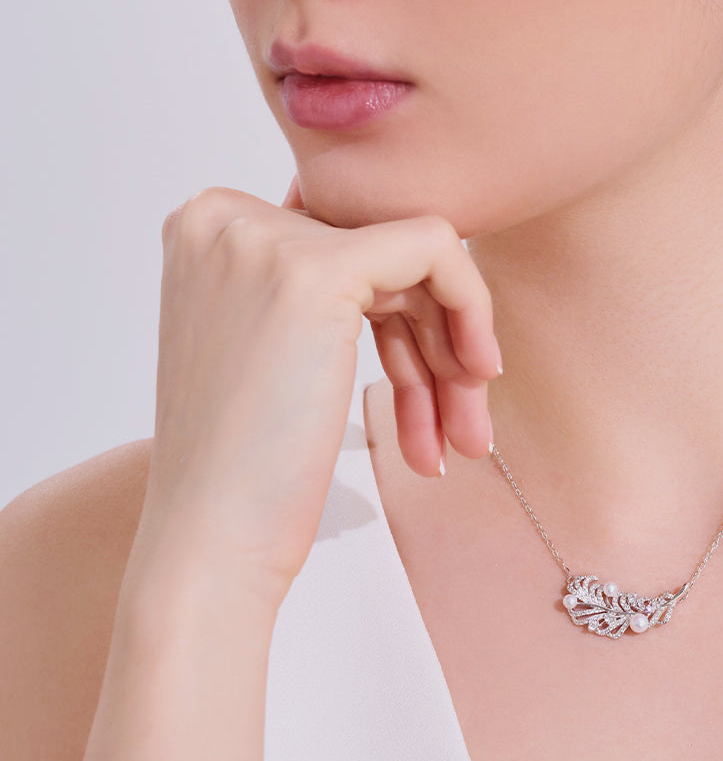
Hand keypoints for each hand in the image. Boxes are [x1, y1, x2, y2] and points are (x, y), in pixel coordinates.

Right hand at [130, 176, 499, 614]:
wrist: (209, 545)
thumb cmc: (245, 466)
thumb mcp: (269, 342)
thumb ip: (320, 282)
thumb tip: (421, 249)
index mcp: (206, 224)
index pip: (341, 238)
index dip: (396, 311)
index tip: (428, 384)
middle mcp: (224, 215)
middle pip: (379, 252)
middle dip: (432, 338)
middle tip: (462, 423)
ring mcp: (264, 238)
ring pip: (414, 255)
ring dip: (452, 347)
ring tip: (469, 435)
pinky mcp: (317, 271)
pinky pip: (438, 249)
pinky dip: (472, 305)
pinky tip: (477, 376)